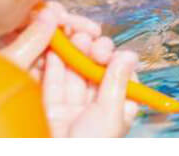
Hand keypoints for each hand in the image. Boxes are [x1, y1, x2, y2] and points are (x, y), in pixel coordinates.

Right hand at [0, 2, 138, 136]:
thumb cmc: (90, 147)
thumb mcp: (109, 115)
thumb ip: (117, 83)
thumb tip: (129, 53)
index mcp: (119, 109)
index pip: (123, 76)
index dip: (117, 59)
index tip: (111, 51)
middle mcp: (97, 106)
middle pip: (97, 70)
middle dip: (92, 51)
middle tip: (89, 38)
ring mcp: (73, 107)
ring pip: (74, 72)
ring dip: (73, 52)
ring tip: (72, 35)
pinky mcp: (49, 108)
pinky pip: (52, 81)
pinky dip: (52, 63)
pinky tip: (54, 47)